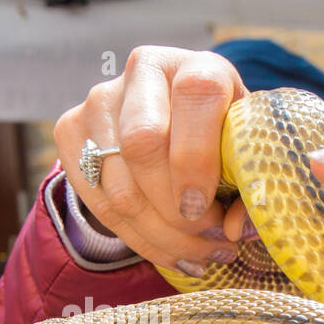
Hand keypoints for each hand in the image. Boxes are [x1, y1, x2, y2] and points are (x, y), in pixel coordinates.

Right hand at [53, 46, 255, 275]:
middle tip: (213, 240)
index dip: (198, 159)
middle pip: (143, 145)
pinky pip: (100, 203)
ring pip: (120, 188)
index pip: (194, 97)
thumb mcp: (249, 154)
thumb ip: (252, 187)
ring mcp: (100, 101)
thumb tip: (236, 232)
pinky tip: (175, 255)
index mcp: (196, 67)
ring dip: (165, 237)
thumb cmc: (226, 139)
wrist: (179, 125)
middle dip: (176, 210)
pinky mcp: (72, 132)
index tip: (206, 210)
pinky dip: (142, 241)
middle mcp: (142, 72)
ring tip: (203, 255)